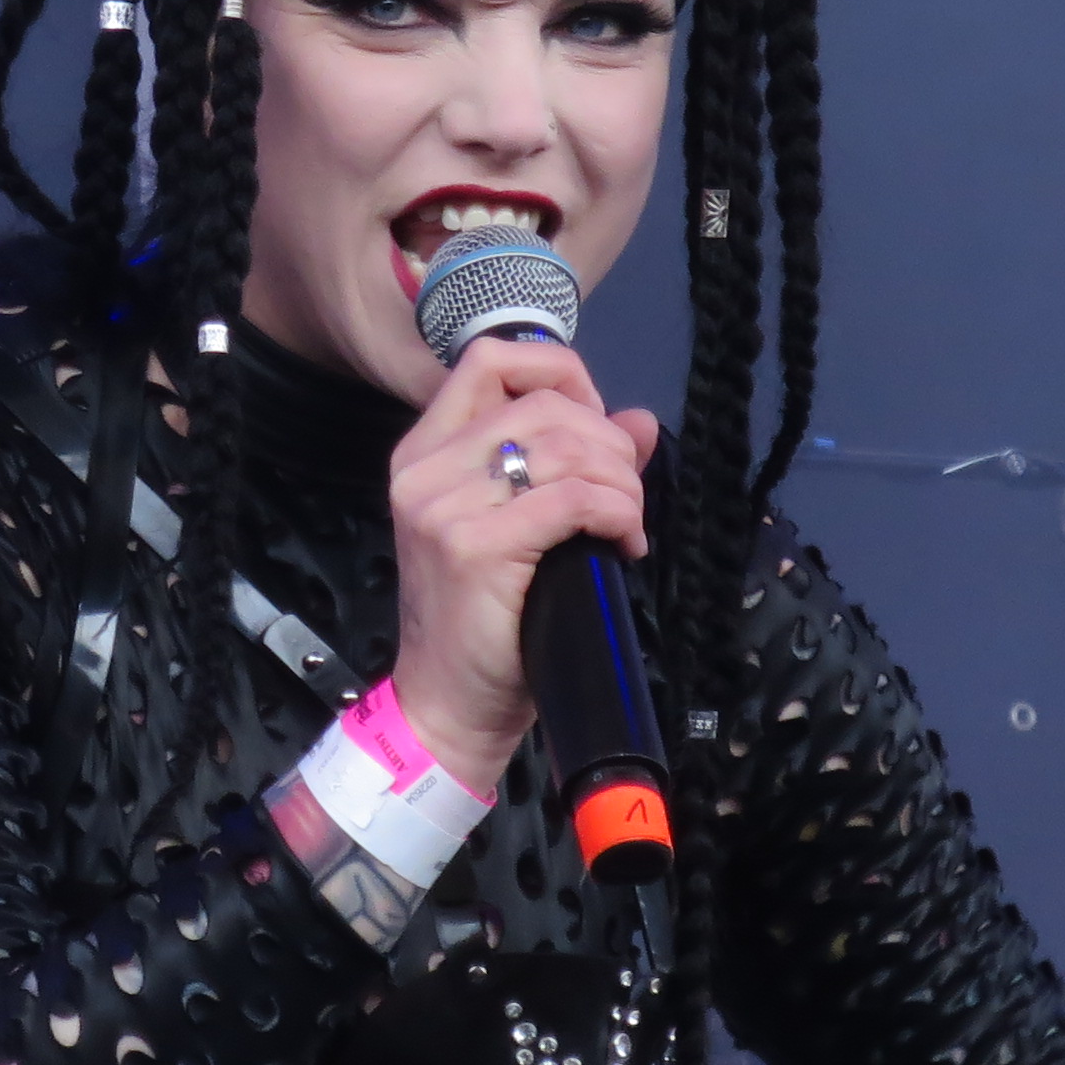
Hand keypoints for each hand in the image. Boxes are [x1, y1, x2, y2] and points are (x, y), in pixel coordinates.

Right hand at [383, 337, 658, 796]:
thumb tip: (639, 421)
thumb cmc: (486, 621)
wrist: (450, 705)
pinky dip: (618, 513)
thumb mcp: (524, 528)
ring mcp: (443, 504)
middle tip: (625, 498)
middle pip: (543, 403)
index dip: (559, 374)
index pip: (491, 360)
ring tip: (628, 525)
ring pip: (566, 447)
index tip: (596, 426)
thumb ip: (573, 465)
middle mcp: (424, 467)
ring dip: (621, 483)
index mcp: (424, 451)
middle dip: (608, 443)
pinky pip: (575, 498)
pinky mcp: (474, 545)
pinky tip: (625, 544)